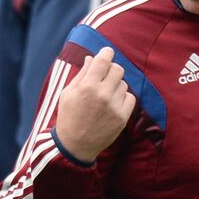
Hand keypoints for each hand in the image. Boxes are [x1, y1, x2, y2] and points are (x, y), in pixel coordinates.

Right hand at [53, 48, 134, 163]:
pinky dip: (123, 98)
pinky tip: (113, 104)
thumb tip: (91, 58)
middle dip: (112, 69)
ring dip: (116, 86)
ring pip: (124, 84)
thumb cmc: (68, 117)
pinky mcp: (122, 117)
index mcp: (87, 86)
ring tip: (105, 95)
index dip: (106, 53)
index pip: (103, 60)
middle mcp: (102, 94)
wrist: (75, 146)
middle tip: (105, 76)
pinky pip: (130, 98)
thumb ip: (82, 74)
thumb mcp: (67, 94)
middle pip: (118, 69)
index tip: (107, 52)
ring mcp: (114, 106)